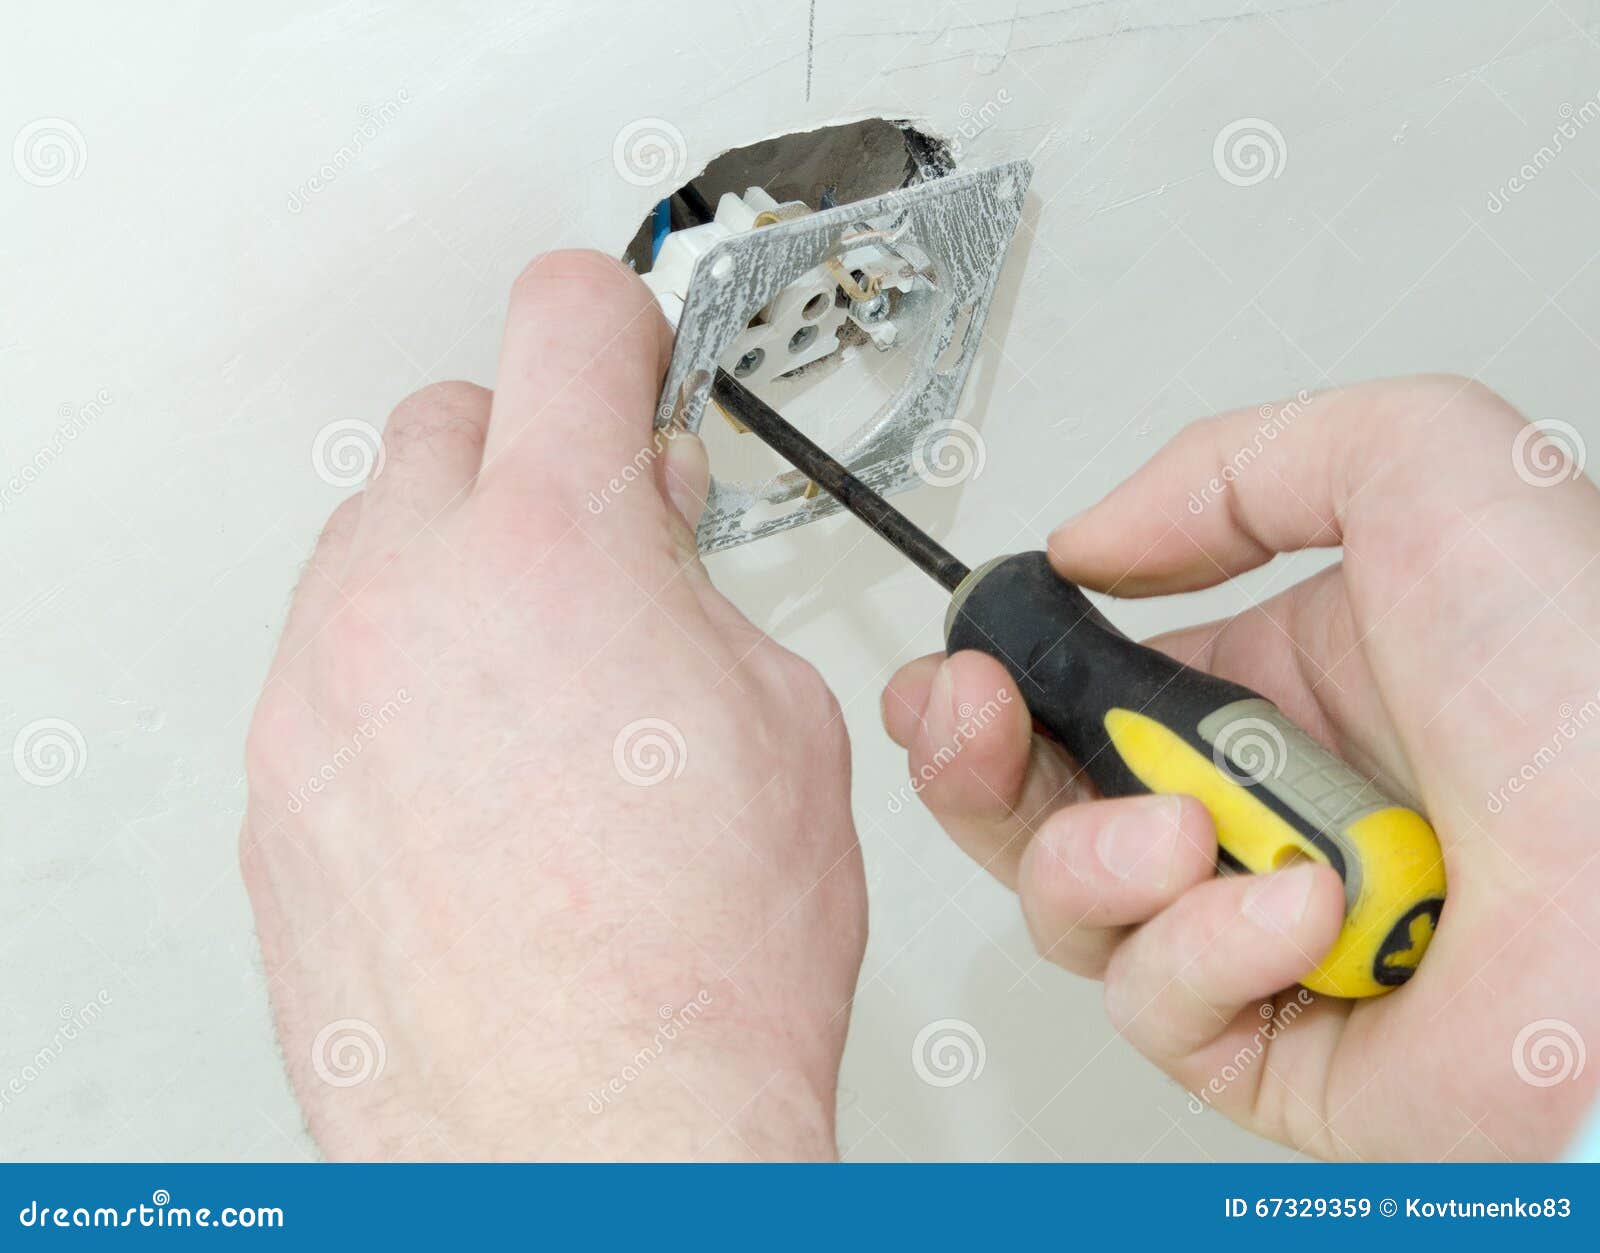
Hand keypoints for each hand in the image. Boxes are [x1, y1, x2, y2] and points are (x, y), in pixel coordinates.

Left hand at [242, 251, 864, 1160]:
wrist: (597, 1133)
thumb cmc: (702, 962)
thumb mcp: (780, 718)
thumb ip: (696, 585)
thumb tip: (653, 540)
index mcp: (558, 546)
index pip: (567, 321)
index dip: (617, 321)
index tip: (628, 351)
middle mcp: (412, 599)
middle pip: (448, 423)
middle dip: (533, 454)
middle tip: (600, 529)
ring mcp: (320, 696)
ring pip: (374, 546)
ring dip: (458, 570)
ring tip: (542, 680)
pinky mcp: (278, 789)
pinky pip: (330, 670)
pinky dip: (400, 677)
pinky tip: (477, 771)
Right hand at [882, 376, 1599, 1159]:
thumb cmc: (1590, 687)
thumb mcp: (1421, 466)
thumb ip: (1232, 464)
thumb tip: (1092, 544)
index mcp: (1271, 691)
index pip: (1077, 690)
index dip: (991, 678)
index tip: (958, 659)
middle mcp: (1253, 812)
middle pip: (1034, 801)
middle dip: (971, 759)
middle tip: (969, 719)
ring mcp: (1255, 931)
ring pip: (1068, 904)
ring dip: (1097, 854)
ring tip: (1190, 830)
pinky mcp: (1269, 1045)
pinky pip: (1153, 1000)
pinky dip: (1209, 949)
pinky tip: (1303, 915)